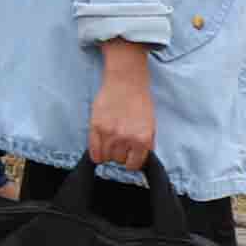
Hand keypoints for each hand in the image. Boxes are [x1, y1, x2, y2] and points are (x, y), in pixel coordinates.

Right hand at [86, 43, 155, 172]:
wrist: (126, 81)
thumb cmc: (139, 100)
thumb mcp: (151, 124)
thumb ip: (146, 143)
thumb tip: (139, 158)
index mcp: (142, 139)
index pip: (134, 164)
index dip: (132, 161)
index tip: (130, 157)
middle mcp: (126, 139)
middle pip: (119, 160)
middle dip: (121, 154)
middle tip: (121, 144)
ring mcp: (109, 133)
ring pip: (106, 157)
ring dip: (108, 152)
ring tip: (111, 142)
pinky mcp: (96, 127)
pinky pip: (94, 151)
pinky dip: (96, 154)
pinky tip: (100, 147)